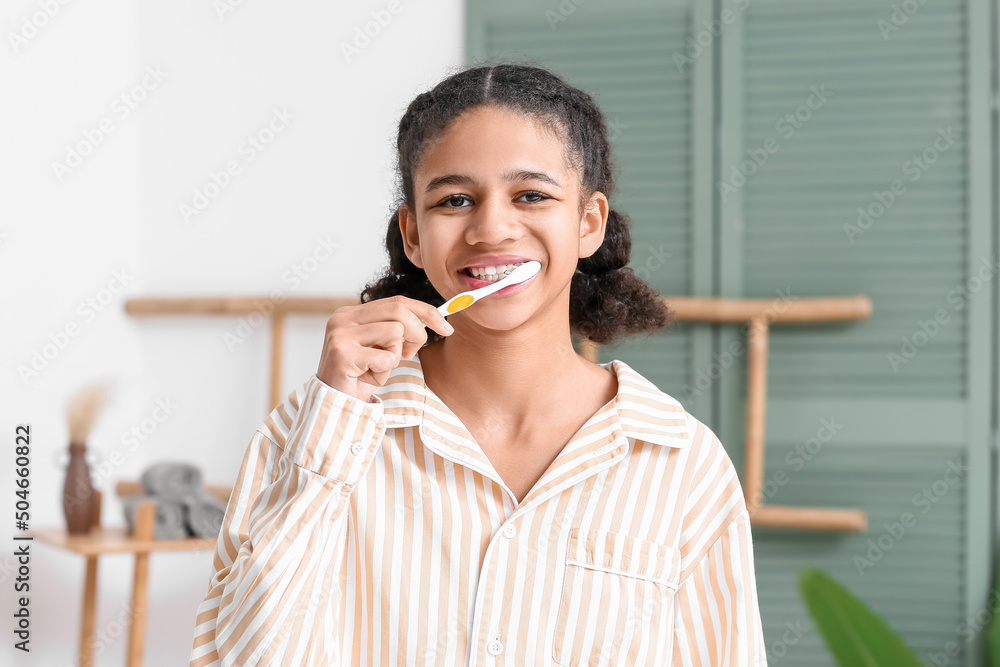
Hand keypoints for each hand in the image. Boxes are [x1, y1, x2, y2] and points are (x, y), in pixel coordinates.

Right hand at [317, 295, 453, 402]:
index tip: (446, 327)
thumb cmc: (359, 377)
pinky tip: (367, 378)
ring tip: (377, 369)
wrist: (334, 405)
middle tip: (410, 355)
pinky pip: (385, 357)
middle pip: (399, 310)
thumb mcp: (380, 347)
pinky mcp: (343, 354)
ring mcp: (341, 334)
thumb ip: (396, 329)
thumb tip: (432, 318)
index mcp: (351, 313)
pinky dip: (383, 373)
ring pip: (395, 332)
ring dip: (394, 357)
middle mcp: (342, 318)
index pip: (396, 302)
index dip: (426, 312)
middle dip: (417, 333)